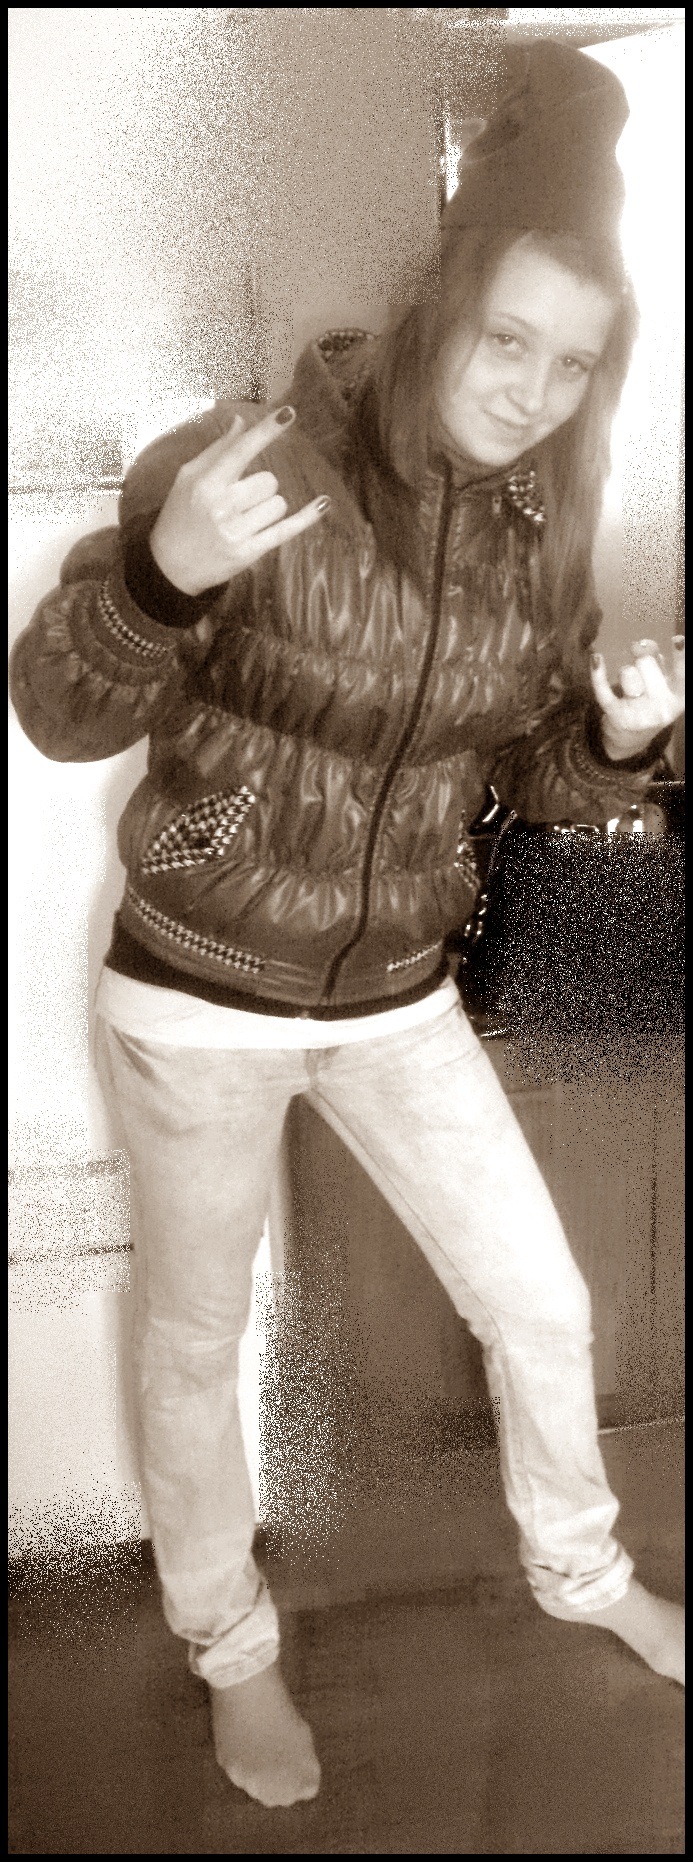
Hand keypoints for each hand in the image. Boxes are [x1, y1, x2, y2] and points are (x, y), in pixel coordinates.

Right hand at [148, 406, 328, 595]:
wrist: (169, 567)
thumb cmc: (180, 515)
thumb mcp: (188, 478)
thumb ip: (217, 450)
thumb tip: (241, 421)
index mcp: (205, 483)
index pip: (241, 450)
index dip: (266, 431)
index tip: (289, 413)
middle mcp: (221, 506)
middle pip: (269, 480)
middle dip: (260, 487)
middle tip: (238, 502)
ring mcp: (236, 531)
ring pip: (278, 504)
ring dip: (268, 508)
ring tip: (244, 520)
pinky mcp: (248, 552)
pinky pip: (287, 529)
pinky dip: (307, 517)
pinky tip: (324, 503)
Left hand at [590, 635, 684, 760]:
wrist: (631, 739)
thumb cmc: (648, 702)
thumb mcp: (660, 683)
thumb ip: (656, 659)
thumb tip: (642, 644)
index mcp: (678, 698)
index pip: (682, 674)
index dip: (681, 656)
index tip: (677, 640)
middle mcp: (662, 708)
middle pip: (646, 663)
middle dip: (640, 660)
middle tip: (642, 672)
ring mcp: (640, 714)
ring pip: (627, 672)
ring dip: (625, 673)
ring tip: (630, 687)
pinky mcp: (617, 717)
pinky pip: (604, 690)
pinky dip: (599, 674)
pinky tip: (596, 659)